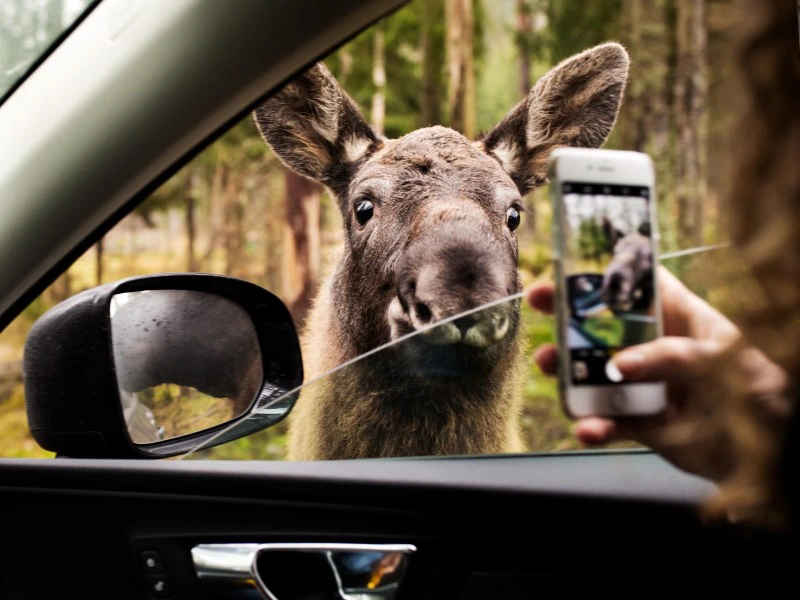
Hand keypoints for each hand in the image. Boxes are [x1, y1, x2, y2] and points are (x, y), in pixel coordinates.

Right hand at [527, 266, 788, 480]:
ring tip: (552, 369)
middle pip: (603, 325)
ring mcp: (646, 385)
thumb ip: (674, 356)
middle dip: (569, 316)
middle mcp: (656, 347)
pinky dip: (593, 426)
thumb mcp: (724, 358)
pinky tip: (588, 427)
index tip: (566, 269)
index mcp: (679, 317)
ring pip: (594, 373)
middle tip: (541, 309)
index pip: (636, 285)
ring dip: (568, 371)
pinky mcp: (643, 422)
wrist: (775, 454)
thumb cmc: (762, 389)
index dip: (601, 273)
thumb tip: (621, 365)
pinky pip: (609, 421)